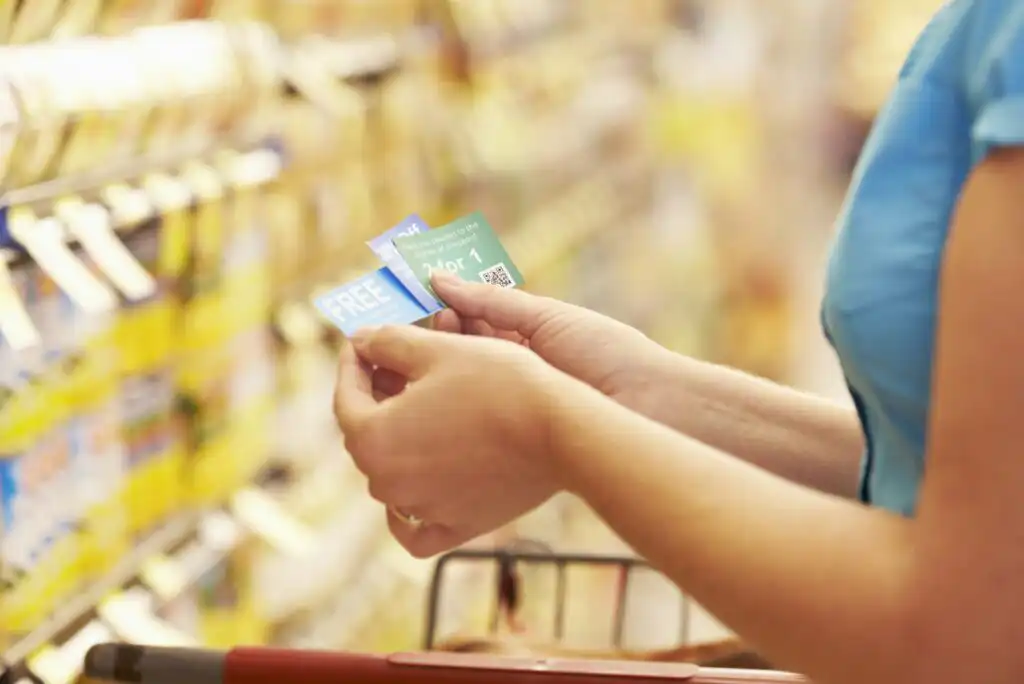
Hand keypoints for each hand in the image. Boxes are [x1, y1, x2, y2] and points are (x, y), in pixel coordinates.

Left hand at [334, 324, 571, 556]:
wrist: (560, 430)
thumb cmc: (497, 384)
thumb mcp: (437, 349)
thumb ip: (387, 342)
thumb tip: (361, 340)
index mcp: (372, 438)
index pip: (346, 397)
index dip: (353, 364)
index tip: (363, 343)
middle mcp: (387, 483)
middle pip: (367, 436)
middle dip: (375, 399)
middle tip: (392, 367)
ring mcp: (421, 510)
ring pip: (391, 475)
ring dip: (398, 441)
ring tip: (420, 409)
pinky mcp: (456, 527)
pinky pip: (415, 528)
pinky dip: (408, 510)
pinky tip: (416, 485)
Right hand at [372, 270, 670, 411]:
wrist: (651, 407)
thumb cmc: (607, 354)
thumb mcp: (544, 318)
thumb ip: (489, 301)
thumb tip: (435, 278)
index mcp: (522, 338)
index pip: (464, 323)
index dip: (433, 317)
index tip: (405, 310)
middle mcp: (512, 372)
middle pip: (454, 356)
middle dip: (425, 348)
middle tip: (390, 344)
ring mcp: (510, 406)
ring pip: (456, 390)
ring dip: (428, 380)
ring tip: (403, 371)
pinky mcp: (511, 440)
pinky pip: (469, 423)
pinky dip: (444, 413)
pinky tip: (422, 407)